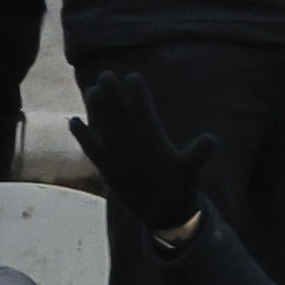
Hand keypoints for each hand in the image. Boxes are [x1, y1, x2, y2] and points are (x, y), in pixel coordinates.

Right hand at [71, 70, 213, 238]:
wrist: (166, 209)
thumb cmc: (181, 187)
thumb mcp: (190, 170)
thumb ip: (198, 154)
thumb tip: (211, 140)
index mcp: (154, 137)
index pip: (144, 110)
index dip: (139, 95)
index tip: (133, 78)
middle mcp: (136, 140)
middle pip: (123, 112)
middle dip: (115, 94)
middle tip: (106, 75)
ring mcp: (120, 152)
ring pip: (107, 126)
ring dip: (99, 109)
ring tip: (92, 91)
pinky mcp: (108, 167)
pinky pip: (93, 148)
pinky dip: (84, 136)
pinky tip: (74, 121)